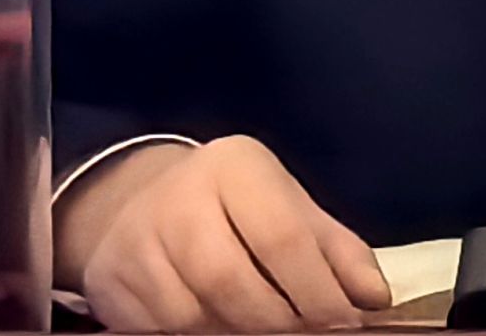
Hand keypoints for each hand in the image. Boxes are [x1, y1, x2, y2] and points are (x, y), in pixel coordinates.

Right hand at [56, 135, 393, 330]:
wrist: (140, 199)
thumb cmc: (235, 206)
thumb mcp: (289, 207)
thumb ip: (336, 250)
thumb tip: (374, 300)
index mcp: (237, 166)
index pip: (282, 236)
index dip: (316, 291)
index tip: (343, 325)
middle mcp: (182, 197)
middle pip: (231, 281)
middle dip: (276, 323)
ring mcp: (138, 241)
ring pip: (191, 316)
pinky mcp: (110, 282)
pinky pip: (160, 331)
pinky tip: (222, 333)